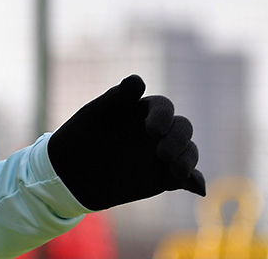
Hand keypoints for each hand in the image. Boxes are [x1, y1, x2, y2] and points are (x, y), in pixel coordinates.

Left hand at [47, 74, 205, 210]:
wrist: (70, 173)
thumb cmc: (79, 137)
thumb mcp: (94, 116)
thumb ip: (117, 99)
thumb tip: (139, 80)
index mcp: (141, 110)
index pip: (163, 107)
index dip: (162, 116)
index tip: (151, 130)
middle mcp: (157, 130)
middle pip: (182, 128)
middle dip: (178, 139)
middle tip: (162, 153)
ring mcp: (162, 154)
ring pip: (188, 152)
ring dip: (188, 159)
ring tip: (177, 171)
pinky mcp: (165, 178)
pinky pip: (187, 178)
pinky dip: (195, 181)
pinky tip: (197, 188)